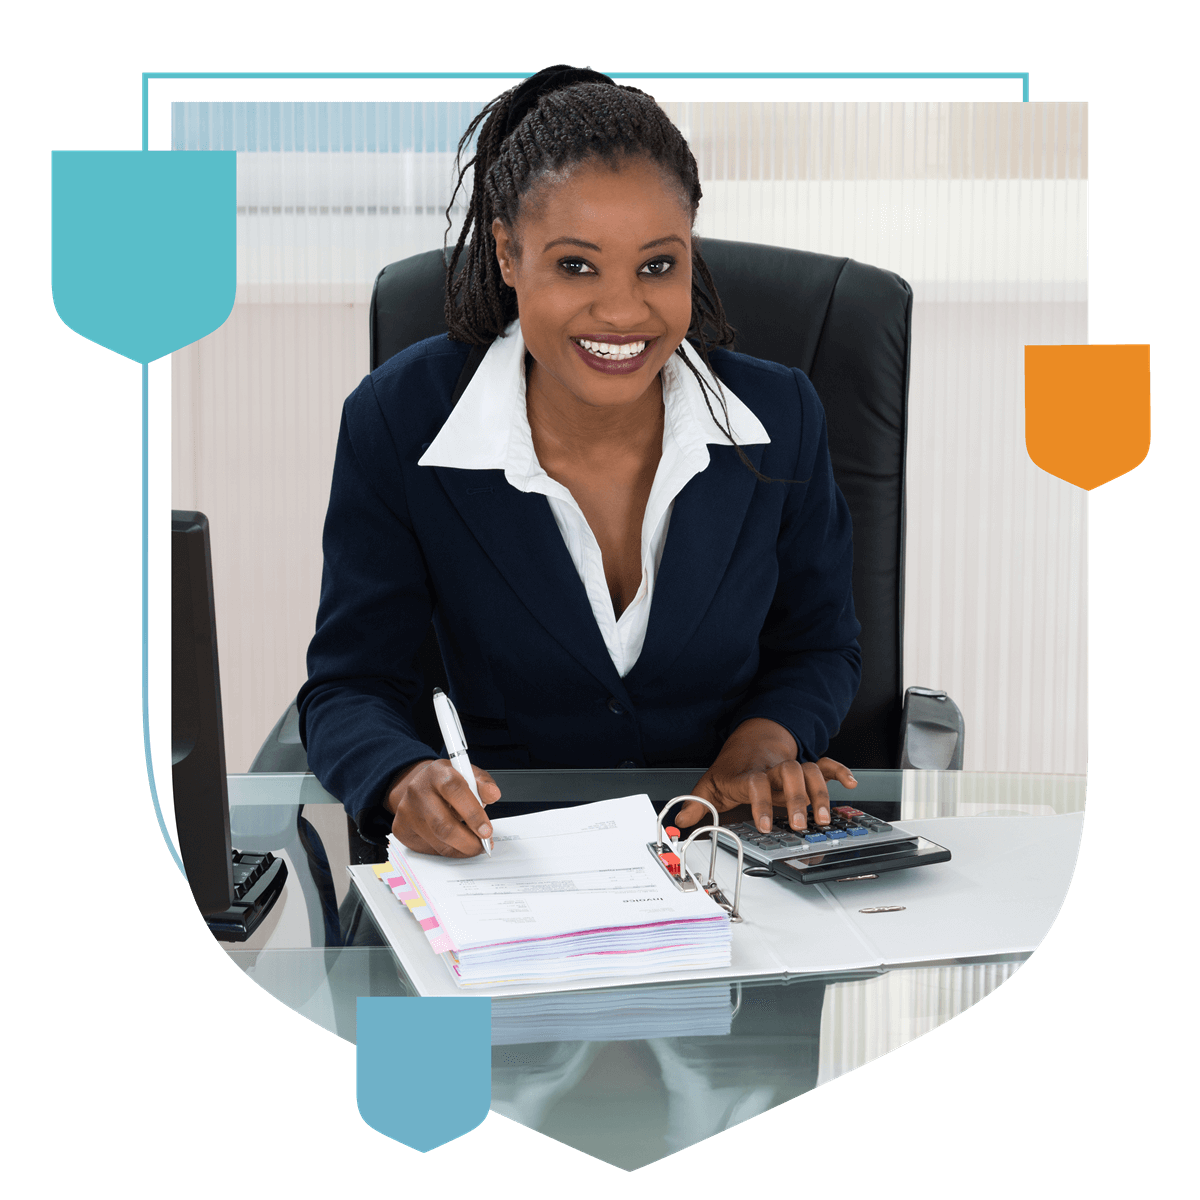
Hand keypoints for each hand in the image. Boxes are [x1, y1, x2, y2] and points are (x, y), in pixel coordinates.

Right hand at [384, 758, 501, 856]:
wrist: (420, 785)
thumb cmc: (448, 782)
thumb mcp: (469, 774)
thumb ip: (483, 784)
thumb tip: (492, 794)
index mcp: (437, 772)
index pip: (454, 790)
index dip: (473, 813)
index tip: (486, 830)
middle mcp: (418, 790)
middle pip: (443, 825)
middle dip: (468, 841)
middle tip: (482, 844)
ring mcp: (407, 811)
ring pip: (438, 841)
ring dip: (461, 848)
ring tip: (472, 843)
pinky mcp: (401, 829)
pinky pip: (429, 848)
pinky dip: (448, 850)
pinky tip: (455, 842)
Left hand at [674, 718, 856, 834]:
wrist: (750, 741)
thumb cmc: (732, 769)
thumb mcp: (710, 786)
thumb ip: (696, 804)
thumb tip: (679, 820)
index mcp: (748, 774)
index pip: (755, 783)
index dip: (760, 802)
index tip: (763, 824)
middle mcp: (772, 769)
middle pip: (789, 773)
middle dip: (797, 798)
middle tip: (800, 825)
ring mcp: (791, 766)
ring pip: (810, 771)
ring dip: (820, 793)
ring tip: (823, 817)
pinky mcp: (805, 767)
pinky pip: (826, 765)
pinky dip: (840, 772)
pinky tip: (850, 784)